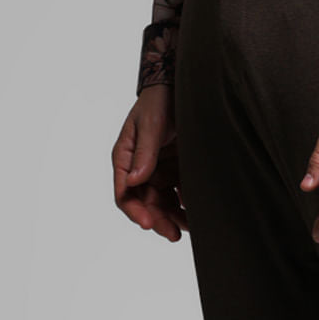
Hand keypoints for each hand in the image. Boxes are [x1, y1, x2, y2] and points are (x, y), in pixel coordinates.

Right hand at [111, 84, 189, 240]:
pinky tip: (194, 209)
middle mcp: (139, 168)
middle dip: (158, 220)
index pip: (124, 193)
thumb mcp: (150, 124)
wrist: (179, 85)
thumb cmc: (159, 101)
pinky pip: (176, 192)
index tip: (149, 224)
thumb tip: (134, 181)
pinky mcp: (174, 167)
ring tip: (188, 228)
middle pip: (144, 203)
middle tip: (174, 234)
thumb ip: (144, 152)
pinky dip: (183, 203)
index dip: (136, 211)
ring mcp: (157, 169)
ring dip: (172, 216)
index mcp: (125, 158)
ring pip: (161, 202)